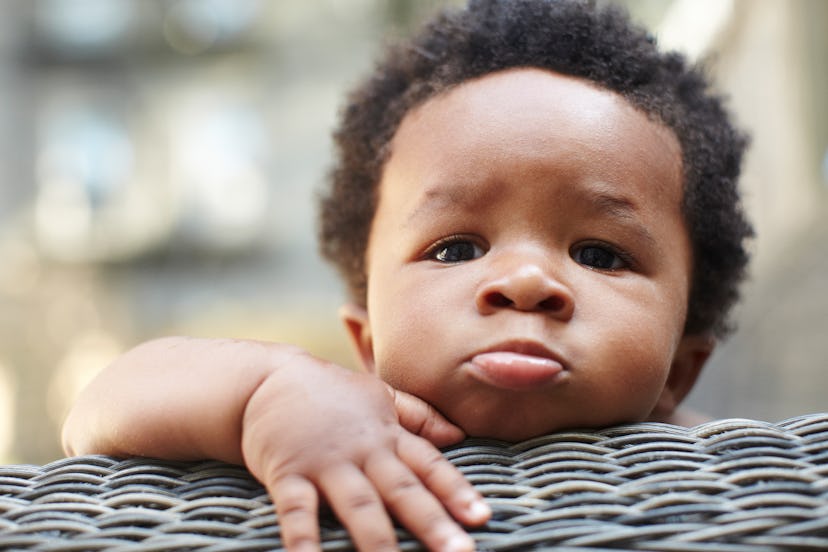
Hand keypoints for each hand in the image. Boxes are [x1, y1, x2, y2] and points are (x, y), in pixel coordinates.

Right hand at [240, 351, 489, 551]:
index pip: (428, 464)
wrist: (267, 377)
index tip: (481, 517)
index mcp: (387, 434)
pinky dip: (305, 539)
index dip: (456, 490)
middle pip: (402, 489)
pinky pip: (298, 511)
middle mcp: (363, 450)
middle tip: (460, 551)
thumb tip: (459, 435)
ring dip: (378, 540)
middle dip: (432, 522)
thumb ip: (419, 417)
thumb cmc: (330, 392)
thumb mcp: (380, 395)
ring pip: (359, 505)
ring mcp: (326, 462)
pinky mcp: (288, 473)